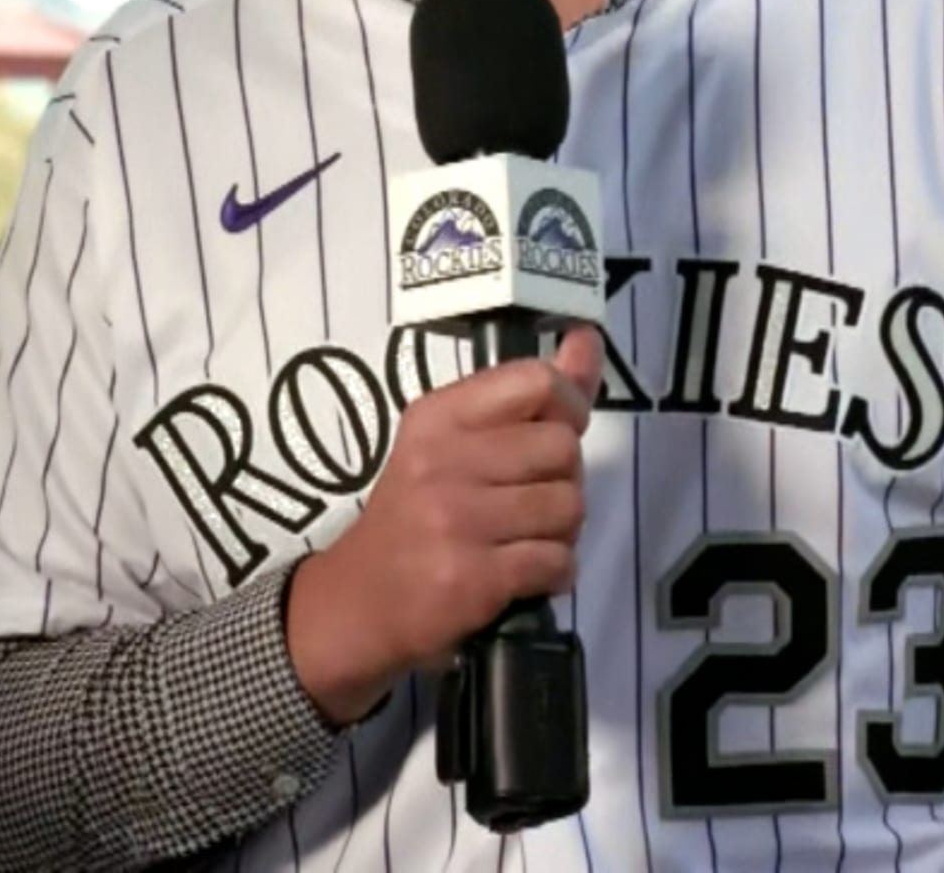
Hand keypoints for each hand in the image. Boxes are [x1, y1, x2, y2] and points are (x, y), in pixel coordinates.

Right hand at [286, 325, 604, 725]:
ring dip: (562, 530)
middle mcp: (444, 461)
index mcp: (438, 418)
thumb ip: (525, 397)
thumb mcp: (449, 444)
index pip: (534, 382)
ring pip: (568, 505)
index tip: (557, 429)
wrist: (355, 603)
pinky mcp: (472, 578)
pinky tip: (525, 574)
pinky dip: (555, 572)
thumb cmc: (411, 517)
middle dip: (564, 477)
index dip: (567, 404)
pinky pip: (557, 561)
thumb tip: (588, 340)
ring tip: (527, 539)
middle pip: (562, 446)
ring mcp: (457, 520)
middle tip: (533, 500)